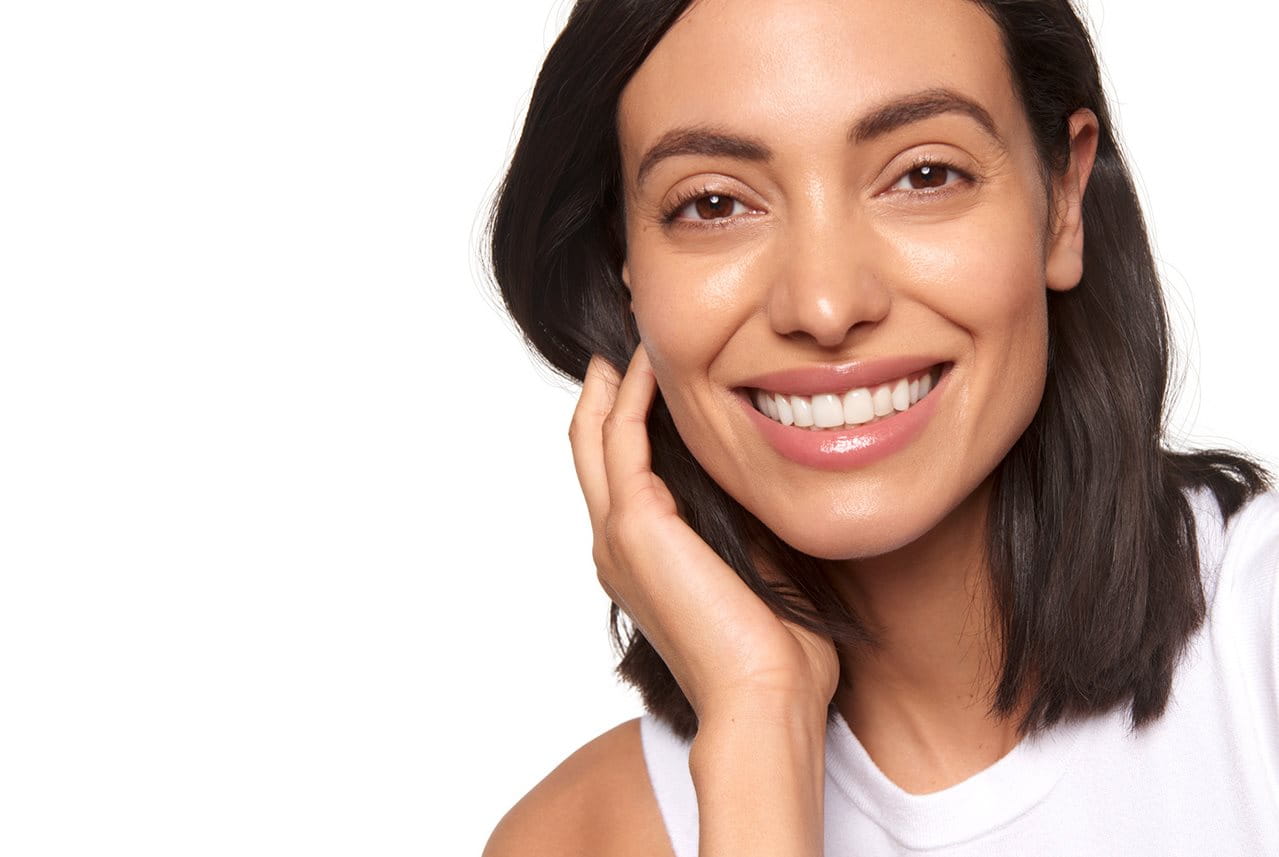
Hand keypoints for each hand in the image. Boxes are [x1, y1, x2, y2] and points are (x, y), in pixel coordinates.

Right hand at [568, 342, 838, 721]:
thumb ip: (745, 519)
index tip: (655, 370)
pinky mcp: (635, 524)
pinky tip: (653, 361)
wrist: (764, 697)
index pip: (619, 469)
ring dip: (613, 380)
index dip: (627, 415)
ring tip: (635, 333)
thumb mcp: (758, 566)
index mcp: (639, 557)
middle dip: (606, 386)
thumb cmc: (774, 651)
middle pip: (591, 443)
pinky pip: (621, 438)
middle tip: (628, 336)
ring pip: (595, 433)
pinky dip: (632, 394)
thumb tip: (769, 472)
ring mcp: (617, 534)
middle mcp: (615, 542)